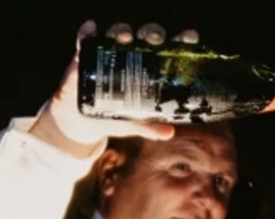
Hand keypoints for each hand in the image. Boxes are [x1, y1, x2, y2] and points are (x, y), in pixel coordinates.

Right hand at [34, 21, 200, 152]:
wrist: (83, 122)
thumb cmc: (115, 117)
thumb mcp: (134, 123)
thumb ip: (150, 126)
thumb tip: (168, 132)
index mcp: (150, 67)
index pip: (169, 49)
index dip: (181, 40)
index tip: (190, 37)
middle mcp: (132, 55)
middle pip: (145, 35)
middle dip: (152, 33)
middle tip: (155, 40)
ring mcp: (109, 53)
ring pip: (118, 33)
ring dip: (122, 31)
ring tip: (124, 38)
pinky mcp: (85, 56)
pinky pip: (85, 39)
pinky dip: (87, 33)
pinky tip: (91, 29)